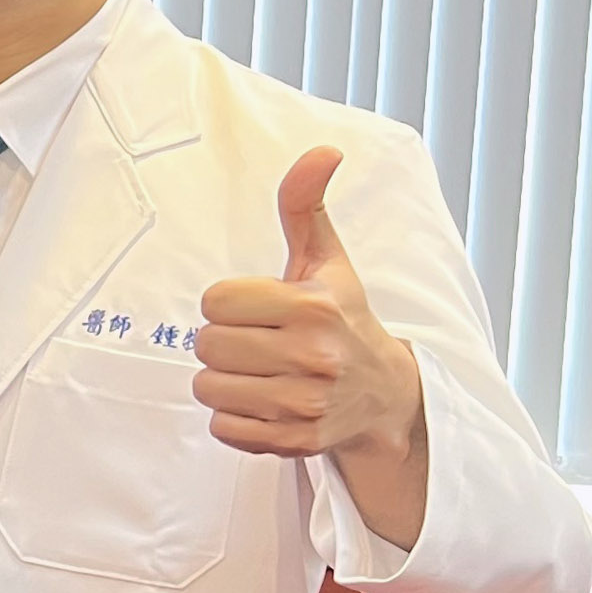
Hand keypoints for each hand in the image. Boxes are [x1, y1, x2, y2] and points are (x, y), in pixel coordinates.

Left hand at [192, 149, 425, 466]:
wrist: (385, 395)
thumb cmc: (343, 319)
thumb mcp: (327, 261)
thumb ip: (307, 205)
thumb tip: (322, 150)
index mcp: (314, 307)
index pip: (215, 301)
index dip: (229, 303)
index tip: (259, 308)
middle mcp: (313, 357)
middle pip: (206, 345)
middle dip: (225, 341)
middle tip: (260, 342)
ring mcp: (304, 404)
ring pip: (208, 387)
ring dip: (225, 380)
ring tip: (262, 373)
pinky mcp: (293, 442)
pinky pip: (222, 427)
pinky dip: (235, 418)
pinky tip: (266, 403)